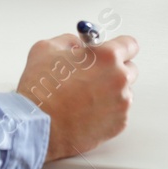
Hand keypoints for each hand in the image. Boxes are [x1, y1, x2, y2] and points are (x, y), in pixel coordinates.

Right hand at [16, 33, 138, 160]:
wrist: (37, 126)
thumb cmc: (41, 90)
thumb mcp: (47, 48)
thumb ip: (69, 41)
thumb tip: (77, 46)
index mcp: (107, 56)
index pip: (130, 45)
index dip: (119, 47)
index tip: (114, 51)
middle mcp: (119, 79)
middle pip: (129, 69)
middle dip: (114, 70)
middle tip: (94, 75)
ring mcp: (121, 104)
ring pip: (123, 92)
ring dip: (110, 92)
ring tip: (85, 98)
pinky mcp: (118, 124)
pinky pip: (118, 113)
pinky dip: (106, 111)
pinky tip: (86, 112)